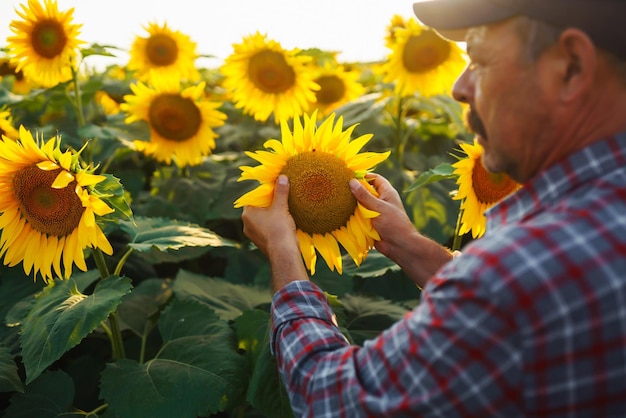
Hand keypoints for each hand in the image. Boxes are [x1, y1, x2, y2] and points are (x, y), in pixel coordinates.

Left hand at [242, 175, 308, 291]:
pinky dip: (272, 226)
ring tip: (284, 214)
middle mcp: (246, 224)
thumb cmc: (279, 229)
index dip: (266, 194)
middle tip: (282, 202)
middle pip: (258, 208)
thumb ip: (280, 191)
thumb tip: (282, 177)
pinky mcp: (260, 243)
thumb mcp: (281, 207)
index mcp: (247, 213)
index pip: (254, 198)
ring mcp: (252, 235)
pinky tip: (282, 226)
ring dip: (271, 216)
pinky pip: (265, 230)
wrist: (283, 254)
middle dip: (269, 205)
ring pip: (262, 220)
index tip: (276, 192)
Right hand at [350, 173, 451, 287]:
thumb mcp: (378, 207)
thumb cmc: (393, 224)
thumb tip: (351, 181)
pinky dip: (353, 216)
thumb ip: (364, 195)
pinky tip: (341, 213)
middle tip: (340, 188)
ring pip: (361, 205)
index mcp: (387, 193)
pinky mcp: (370, 223)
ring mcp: (375, 212)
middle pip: (366, 192)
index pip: (375, 179)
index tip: (350, 176)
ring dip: (352, 204)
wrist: (400, 246)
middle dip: (355, 191)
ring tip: (338, 200)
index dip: (364, 176)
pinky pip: (360, 216)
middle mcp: (381, 201)